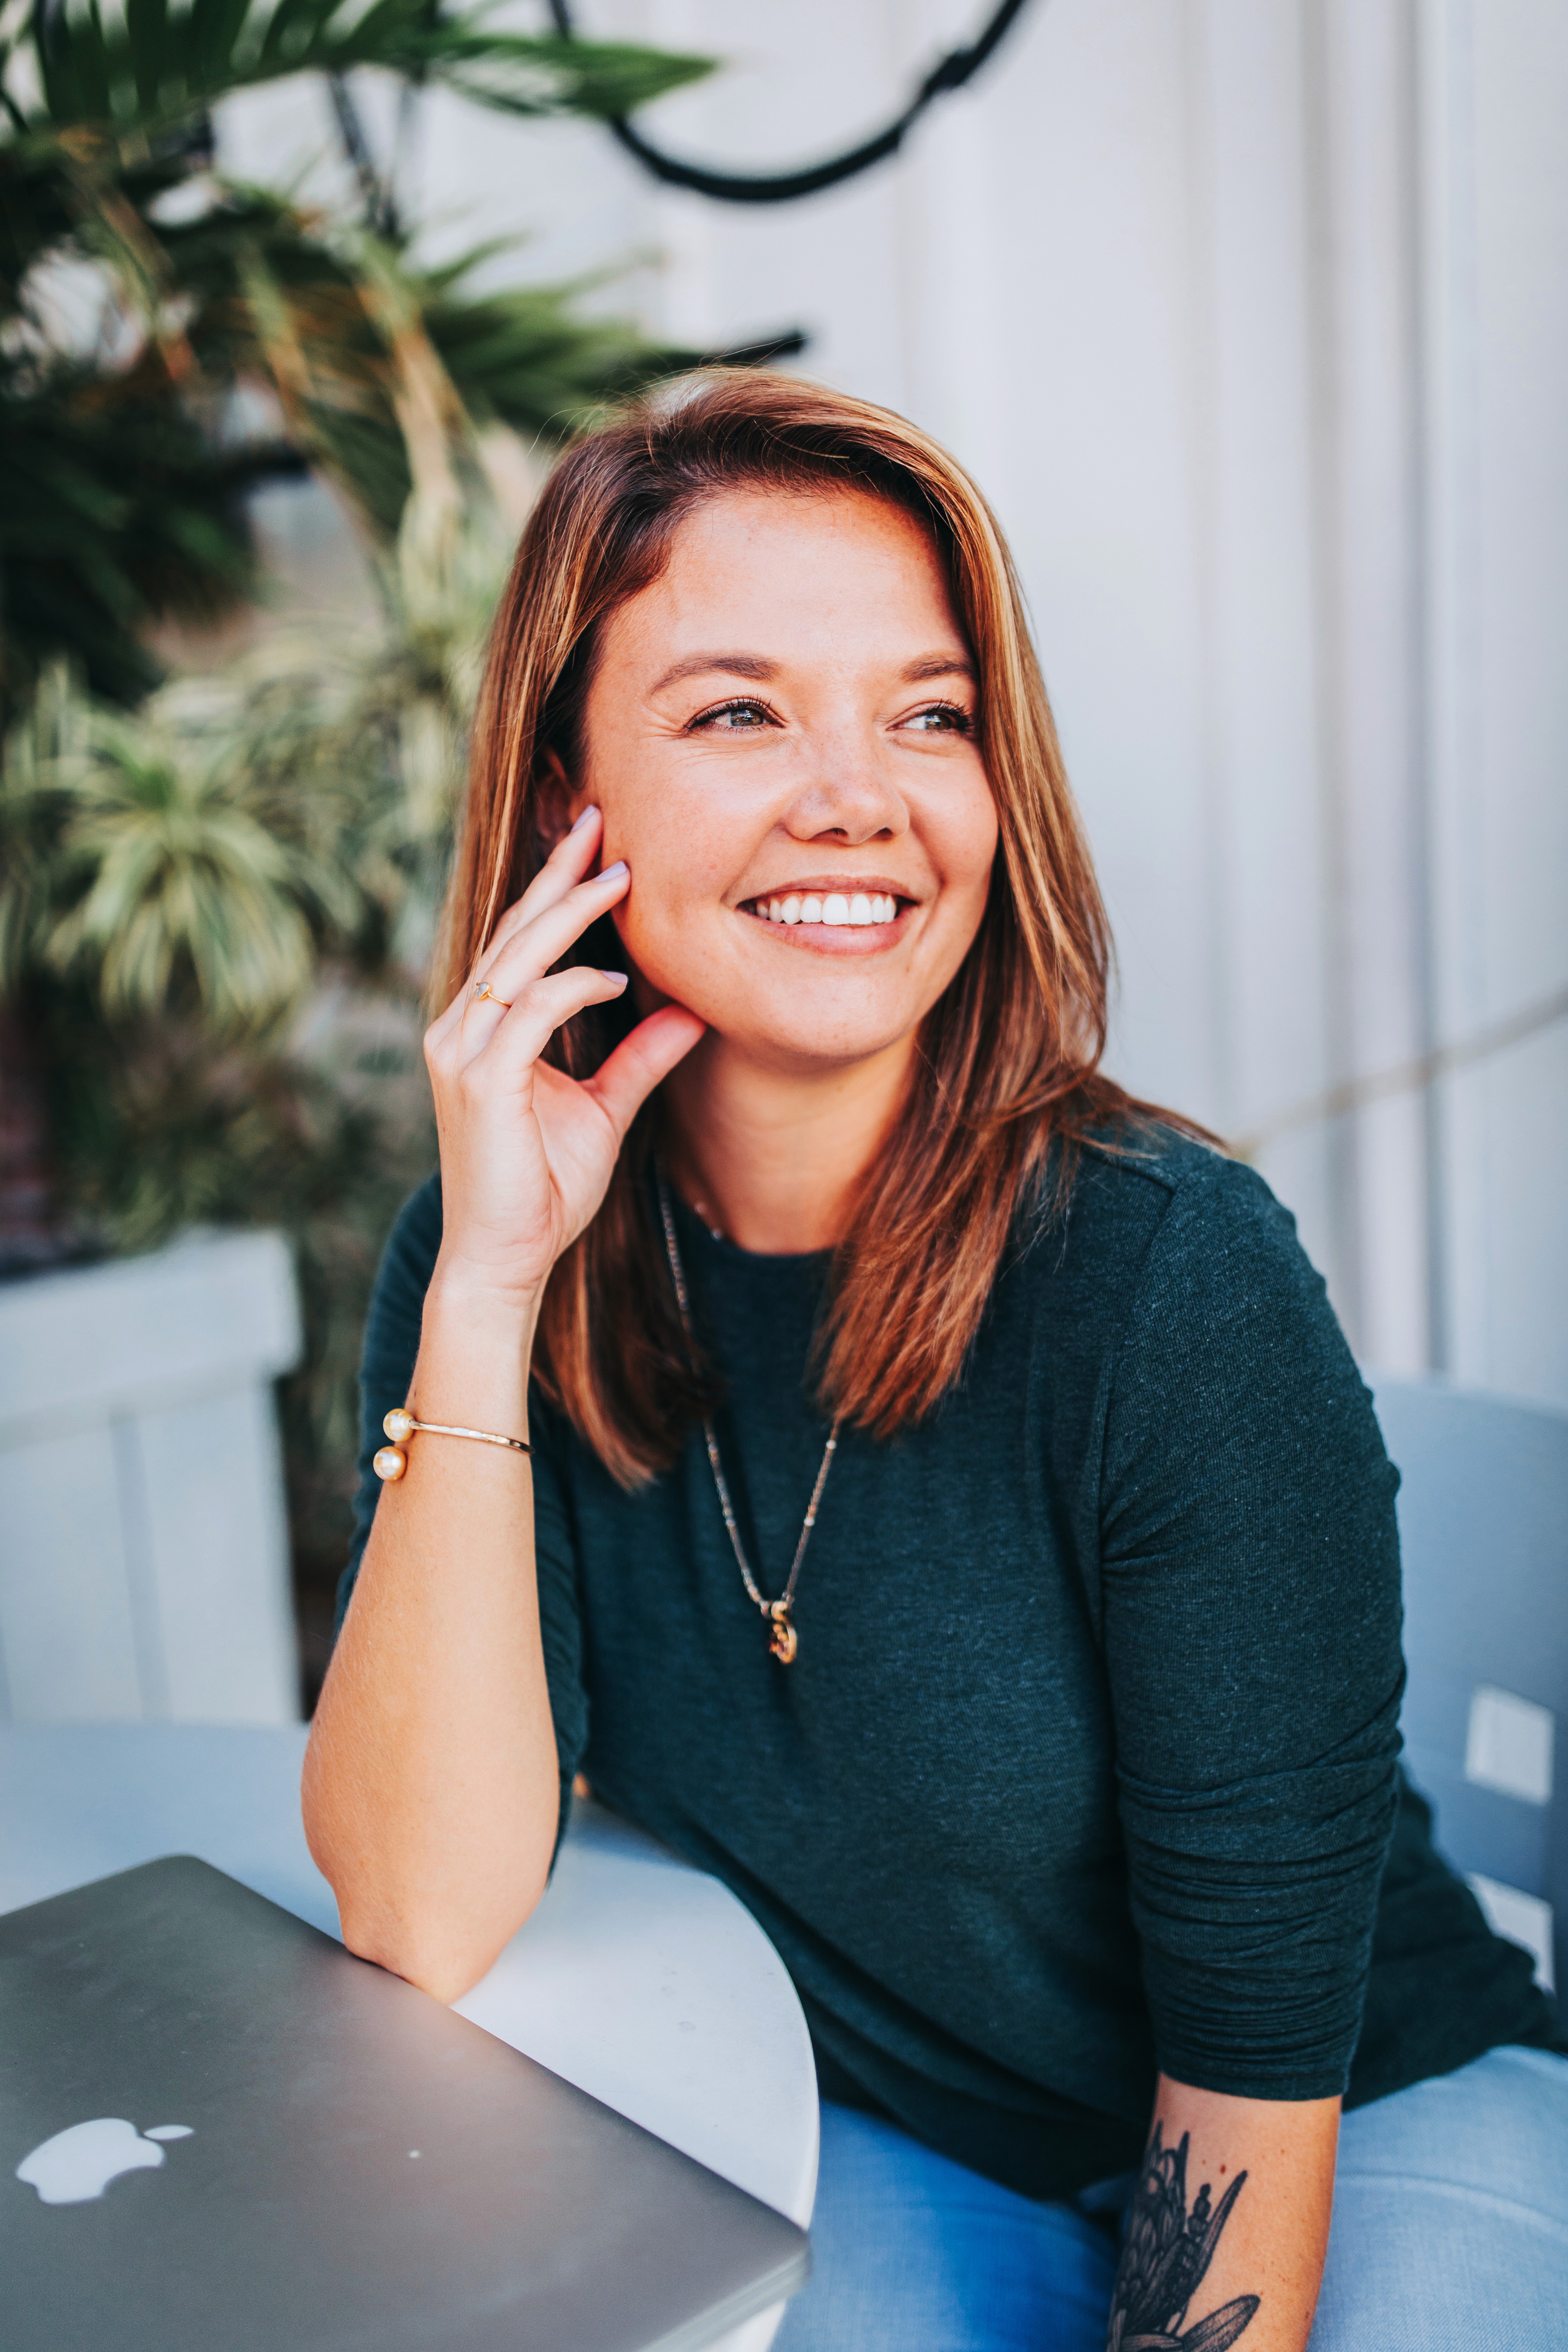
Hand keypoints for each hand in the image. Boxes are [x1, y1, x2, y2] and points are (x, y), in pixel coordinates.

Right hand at [423, 807, 703, 1309]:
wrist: (505, 1258)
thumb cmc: (544, 1190)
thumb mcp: (603, 1110)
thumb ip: (639, 1058)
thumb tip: (691, 1012)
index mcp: (480, 1029)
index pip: (519, 941)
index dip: (554, 888)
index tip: (596, 842)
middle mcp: (459, 1029)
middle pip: (514, 933)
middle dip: (559, 875)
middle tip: (601, 822)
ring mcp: (461, 1052)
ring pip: (518, 959)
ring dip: (570, 913)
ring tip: (619, 878)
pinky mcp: (478, 1081)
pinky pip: (530, 1011)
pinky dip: (573, 987)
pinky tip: (615, 979)